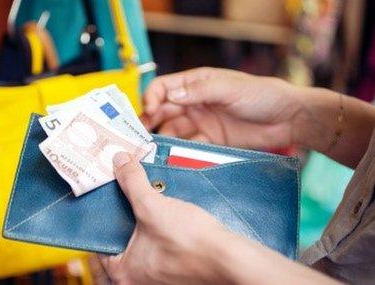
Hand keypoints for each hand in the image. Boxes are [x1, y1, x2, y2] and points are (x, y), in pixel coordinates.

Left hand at [99, 152, 236, 284]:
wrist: (231, 259)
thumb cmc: (190, 243)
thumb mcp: (152, 206)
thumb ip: (131, 182)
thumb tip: (119, 161)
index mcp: (123, 274)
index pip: (103, 242)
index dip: (105, 216)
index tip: (111, 198)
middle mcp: (139, 281)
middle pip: (125, 240)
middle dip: (130, 215)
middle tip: (131, 193)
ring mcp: (160, 280)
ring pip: (146, 243)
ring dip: (149, 221)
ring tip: (152, 199)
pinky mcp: (179, 274)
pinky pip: (164, 248)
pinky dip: (164, 230)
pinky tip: (171, 213)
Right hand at [141, 67, 304, 149]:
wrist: (288, 119)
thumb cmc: (261, 95)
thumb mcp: (230, 88)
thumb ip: (200, 91)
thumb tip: (170, 95)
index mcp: (196, 84)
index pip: (164, 87)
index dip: (152, 98)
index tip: (149, 111)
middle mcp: (194, 103)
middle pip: (163, 110)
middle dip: (149, 121)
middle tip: (139, 135)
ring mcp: (201, 123)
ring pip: (172, 130)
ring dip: (160, 138)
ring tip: (151, 149)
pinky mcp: (210, 141)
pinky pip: (188, 146)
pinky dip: (178, 151)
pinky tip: (172, 157)